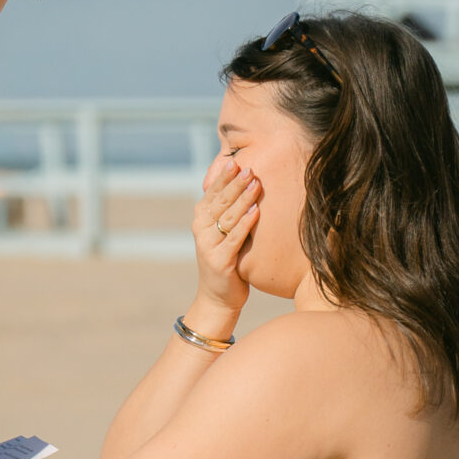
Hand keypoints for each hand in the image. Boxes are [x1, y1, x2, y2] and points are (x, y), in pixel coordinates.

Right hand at [190, 151, 259, 334]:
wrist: (218, 297)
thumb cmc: (226, 260)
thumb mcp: (223, 232)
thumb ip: (228, 210)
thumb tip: (246, 181)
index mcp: (201, 219)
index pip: (213, 192)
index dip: (225, 177)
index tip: (239, 161)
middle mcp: (201, 229)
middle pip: (220, 201)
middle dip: (236, 183)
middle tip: (251, 168)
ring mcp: (208, 245)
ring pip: (228, 217)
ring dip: (243, 199)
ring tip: (256, 184)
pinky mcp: (220, 261)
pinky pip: (235, 238)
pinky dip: (246, 224)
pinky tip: (257, 211)